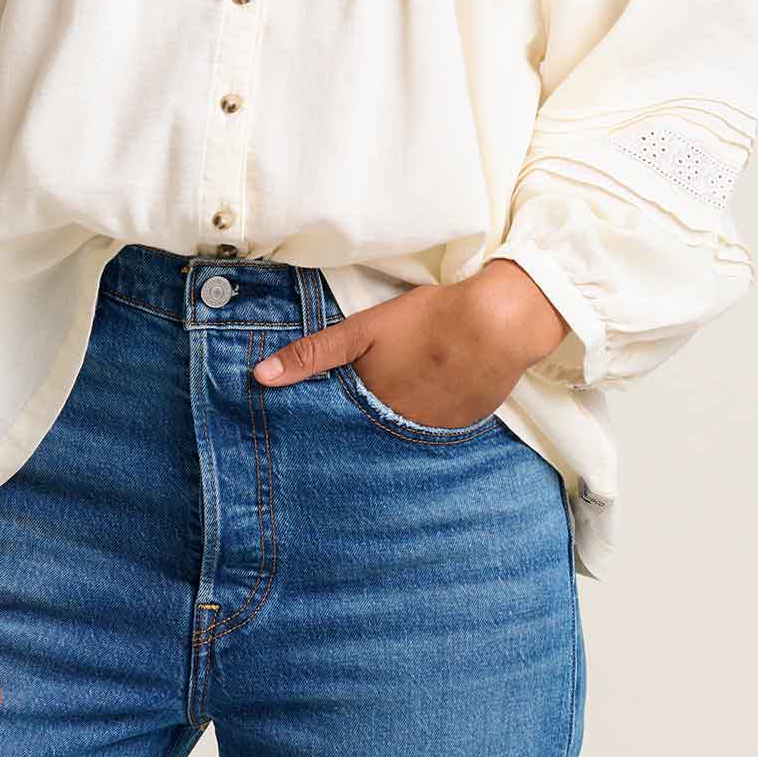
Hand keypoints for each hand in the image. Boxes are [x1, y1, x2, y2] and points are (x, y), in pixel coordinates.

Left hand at [249, 264, 569, 424]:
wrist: (497, 323)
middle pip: (369, 435)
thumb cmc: (427, 320)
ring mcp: (434, 433)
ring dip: (392, 428)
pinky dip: (426, 420)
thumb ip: (314, 354)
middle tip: (357, 414)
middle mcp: (399, 430)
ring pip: (401, 436)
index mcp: (371, 406)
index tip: (309, 431)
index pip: (338, 427)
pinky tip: (429, 399)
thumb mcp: (363, 329)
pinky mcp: (462, 428)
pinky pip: (434, 433)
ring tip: (394, 405)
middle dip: (357, 432)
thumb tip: (260, 377)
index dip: (326, 423)